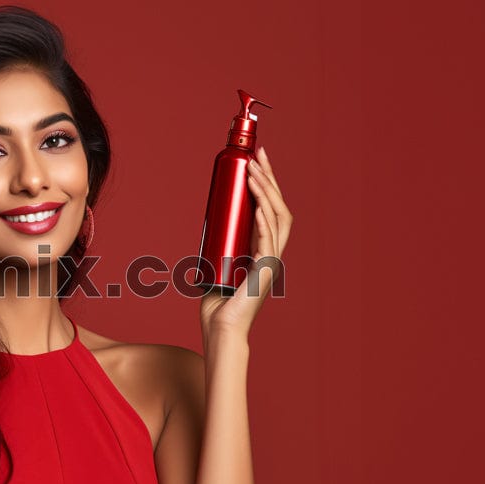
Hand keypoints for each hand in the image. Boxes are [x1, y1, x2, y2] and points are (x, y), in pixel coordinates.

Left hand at [200, 146, 292, 338]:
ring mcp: (271, 261)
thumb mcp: (216, 266)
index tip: (256, 160)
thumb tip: (205, 227)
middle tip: (258, 153)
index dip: (267, 183)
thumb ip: (217, 248)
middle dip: (270, 177)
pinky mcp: (264, 270)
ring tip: (253, 169)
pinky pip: (268, 237)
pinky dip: (264, 216)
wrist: (220, 330)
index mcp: (263, 249)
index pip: (271, 209)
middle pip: (279, 206)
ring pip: (277, 217)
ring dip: (266, 190)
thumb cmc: (216, 305)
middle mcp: (272, 252)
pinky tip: (257, 198)